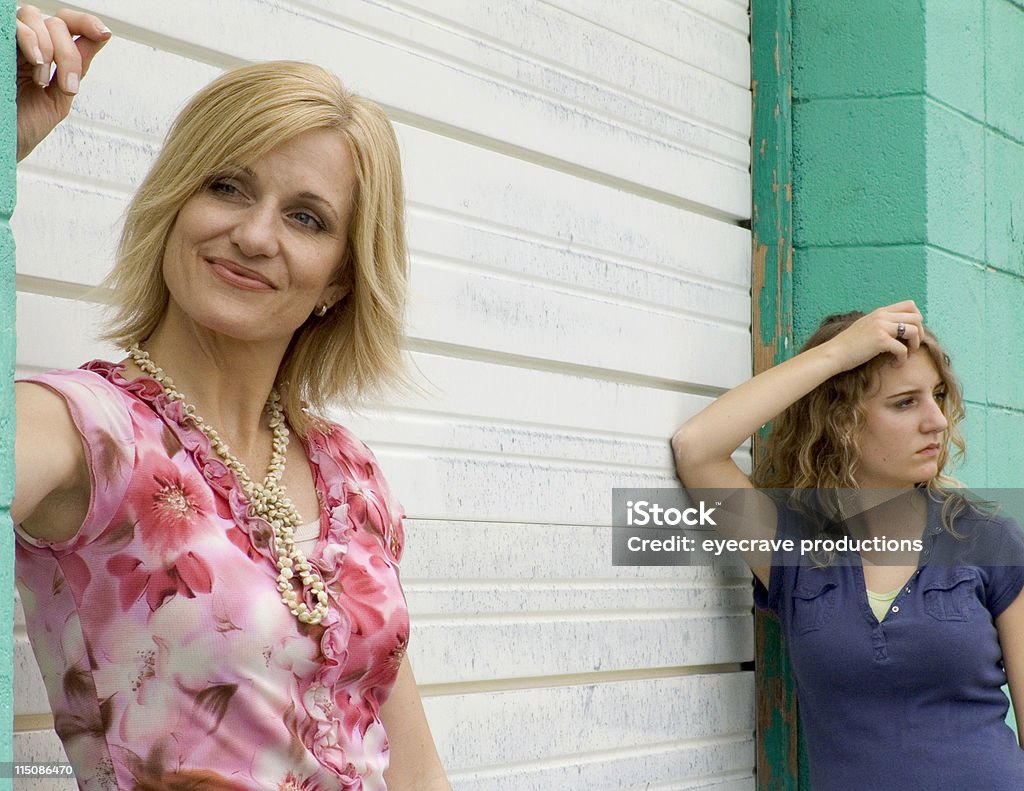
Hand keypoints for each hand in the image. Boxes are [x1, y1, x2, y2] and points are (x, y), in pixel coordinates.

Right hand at [15, 6, 110, 160]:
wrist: (3, 143)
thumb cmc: (23, 126)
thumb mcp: (59, 96)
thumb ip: (78, 66)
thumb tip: (100, 37)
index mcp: (43, 55)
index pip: (66, 24)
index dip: (86, 23)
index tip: (103, 33)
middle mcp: (25, 45)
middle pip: (56, 23)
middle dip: (69, 55)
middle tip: (68, 85)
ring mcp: (8, 43)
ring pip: (34, 17)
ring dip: (50, 48)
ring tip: (43, 79)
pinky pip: (13, 24)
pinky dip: (30, 40)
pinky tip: (36, 63)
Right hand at [824, 300, 924, 371]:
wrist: (834, 353)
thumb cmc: (848, 345)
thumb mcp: (865, 327)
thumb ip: (880, 324)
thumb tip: (897, 329)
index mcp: (880, 312)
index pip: (910, 305)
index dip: (916, 318)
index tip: (911, 333)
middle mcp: (882, 316)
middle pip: (916, 317)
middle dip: (919, 333)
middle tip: (912, 346)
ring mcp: (881, 327)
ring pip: (914, 330)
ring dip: (914, 345)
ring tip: (906, 355)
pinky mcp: (880, 340)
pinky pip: (903, 348)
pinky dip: (903, 359)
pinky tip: (895, 364)